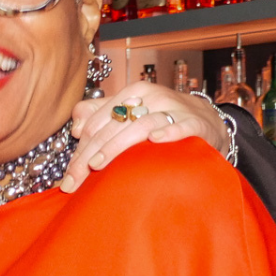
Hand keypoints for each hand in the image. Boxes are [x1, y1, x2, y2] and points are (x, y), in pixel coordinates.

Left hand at [61, 85, 230, 192]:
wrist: (208, 121)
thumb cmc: (161, 120)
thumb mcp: (130, 114)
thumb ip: (100, 116)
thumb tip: (76, 128)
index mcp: (131, 93)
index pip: (97, 122)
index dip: (78, 150)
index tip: (67, 177)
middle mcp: (151, 98)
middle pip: (112, 126)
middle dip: (88, 156)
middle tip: (73, 182)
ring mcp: (174, 109)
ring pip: (139, 126)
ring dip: (116, 146)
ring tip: (97, 165)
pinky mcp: (196, 123)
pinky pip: (180, 126)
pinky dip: (168, 132)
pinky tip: (154, 140)